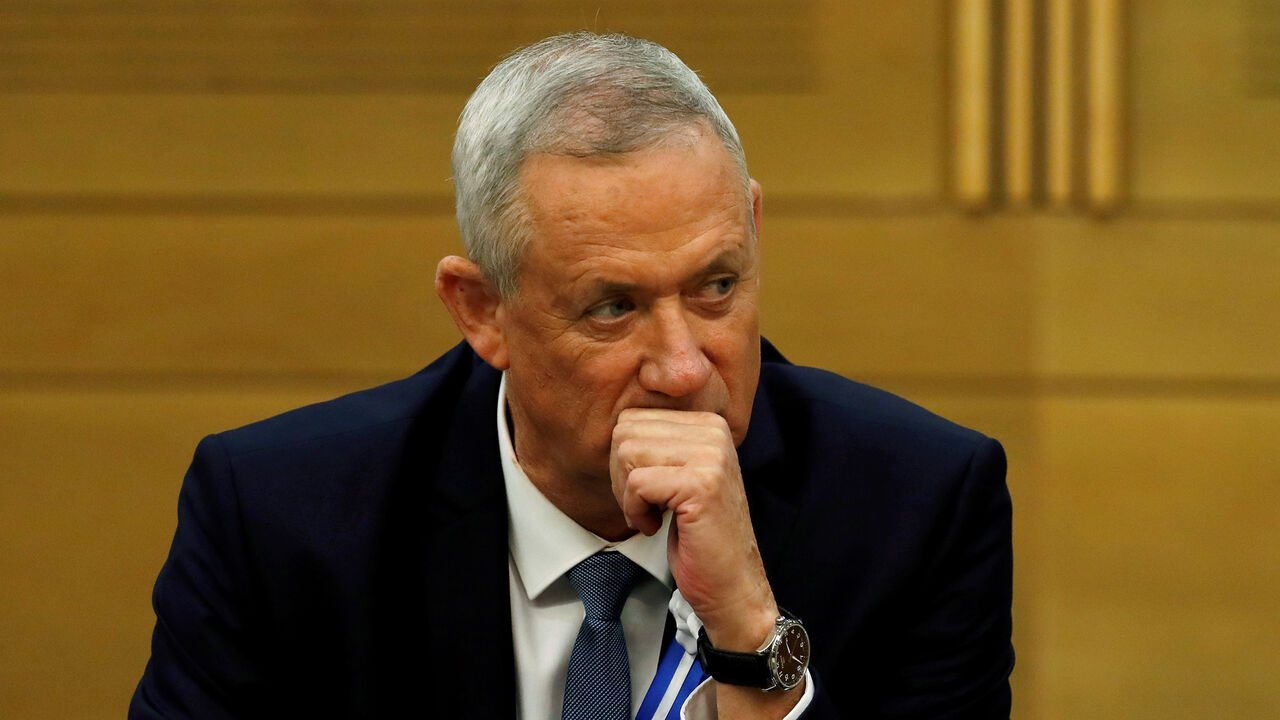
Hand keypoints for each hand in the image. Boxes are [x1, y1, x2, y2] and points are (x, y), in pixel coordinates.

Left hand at [609, 408, 777, 651]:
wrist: (731, 583)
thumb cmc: (699, 535)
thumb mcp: (678, 474)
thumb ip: (656, 444)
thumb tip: (615, 427)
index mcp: (708, 423)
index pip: (633, 417)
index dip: (625, 461)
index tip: (649, 491)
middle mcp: (714, 431)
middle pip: (626, 432)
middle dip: (621, 475)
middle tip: (646, 506)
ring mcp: (710, 456)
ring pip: (627, 454)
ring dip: (628, 495)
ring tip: (654, 515)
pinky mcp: (701, 484)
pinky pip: (637, 483)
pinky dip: (635, 512)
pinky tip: (657, 526)